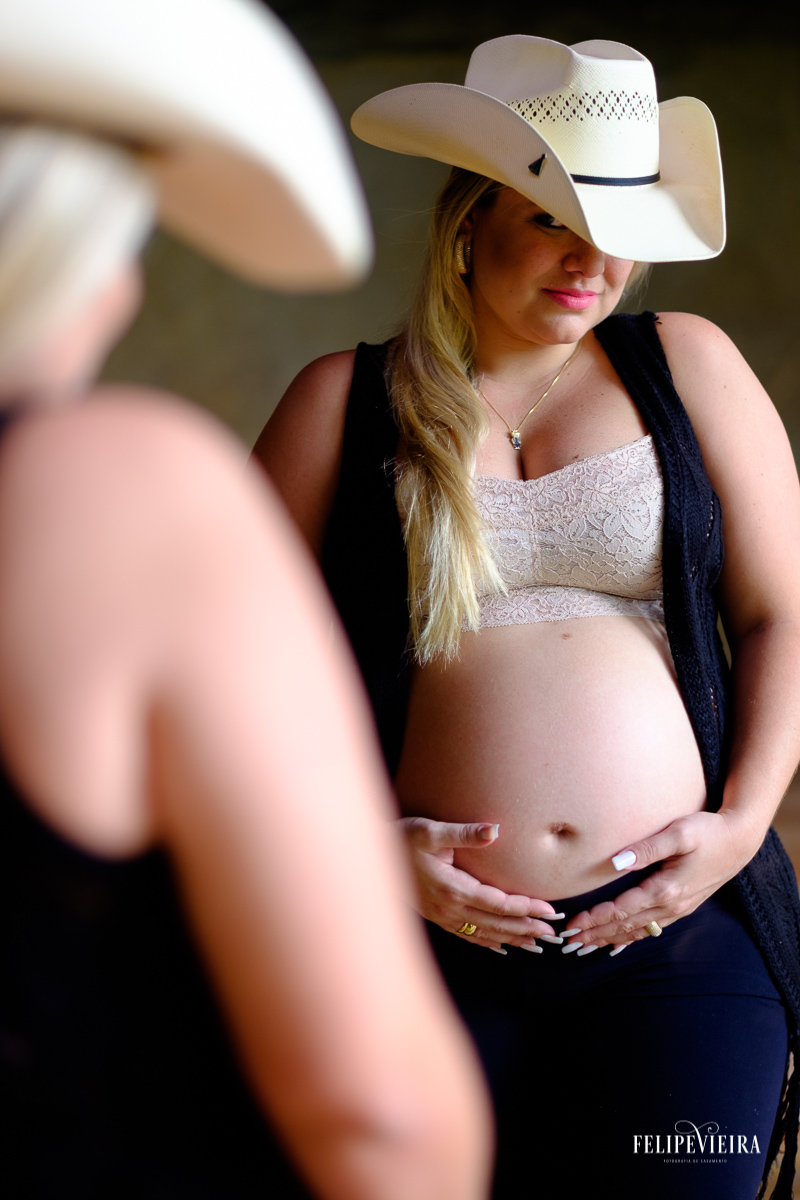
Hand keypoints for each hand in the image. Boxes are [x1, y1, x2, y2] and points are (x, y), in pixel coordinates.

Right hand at [399, 816, 562, 952]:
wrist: (369, 858)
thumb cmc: (401, 839)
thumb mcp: (429, 831)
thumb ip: (464, 833)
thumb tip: (495, 830)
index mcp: (453, 888)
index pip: (499, 903)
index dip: (526, 908)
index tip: (549, 910)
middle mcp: (449, 908)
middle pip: (496, 923)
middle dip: (526, 928)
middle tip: (554, 934)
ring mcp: (442, 916)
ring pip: (484, 934)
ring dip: (512, 939)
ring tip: (536, 944)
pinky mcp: (436, 917)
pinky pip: (467, 936)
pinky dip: (487, 943)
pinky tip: (501, 947)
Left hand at [566, 809, 763, 950]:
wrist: (739, 841)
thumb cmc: (708, 832)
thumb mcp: (679, 833)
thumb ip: (647, 848)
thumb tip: (616, 862)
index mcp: (665, 889)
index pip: (620, 910)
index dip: (593, 919)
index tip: (570, 926)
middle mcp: (671, 906)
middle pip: (625, 926)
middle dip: (595, 934)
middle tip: (568, 943)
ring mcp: (678, 909)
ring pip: (638, 931)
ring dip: (610, 939)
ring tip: (586, 946)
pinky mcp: (683, 906)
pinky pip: (651, 929)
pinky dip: (631, 937)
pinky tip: (618, 942)